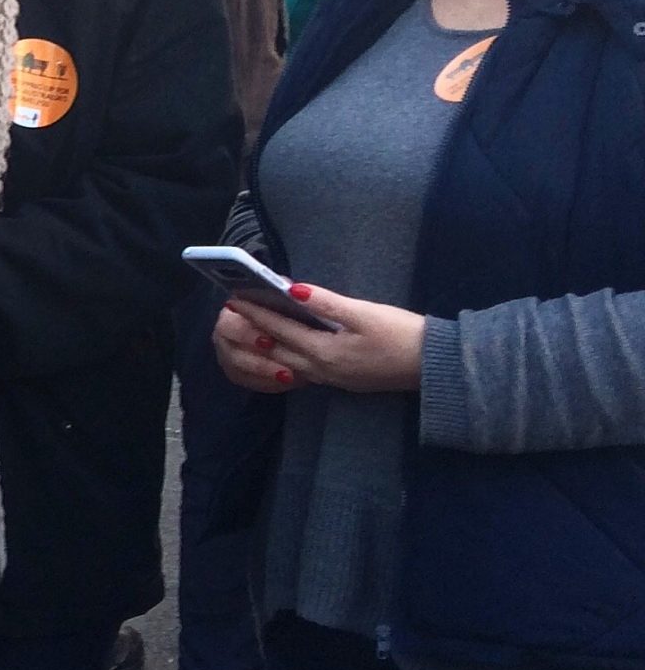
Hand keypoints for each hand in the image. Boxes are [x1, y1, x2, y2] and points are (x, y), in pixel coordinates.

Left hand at [219, 285, 427, 395]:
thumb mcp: (364, 313)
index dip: (256, 312)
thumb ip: (325, 303)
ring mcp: (332, 379)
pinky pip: (304, 370)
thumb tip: (291, 288)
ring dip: (270, 346)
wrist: (436, 366)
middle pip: (278, 349)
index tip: (233, 298)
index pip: (279, 329)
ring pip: (288, 363)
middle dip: (255, 330)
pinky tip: (285, 347)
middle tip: (236, 313)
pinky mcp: (343, 381)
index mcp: (324, 352)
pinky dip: (288, 357)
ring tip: (253, 328)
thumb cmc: (403, 335)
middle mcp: (322, 370)